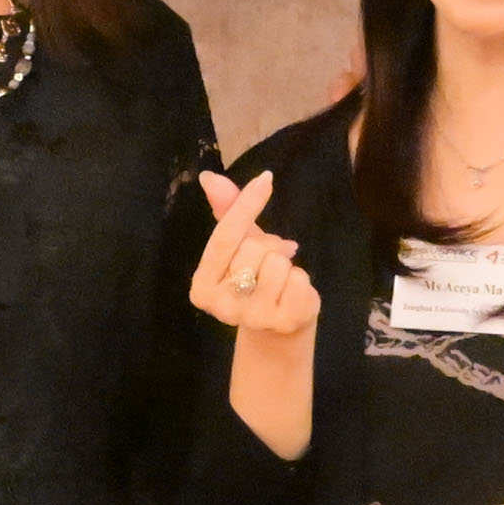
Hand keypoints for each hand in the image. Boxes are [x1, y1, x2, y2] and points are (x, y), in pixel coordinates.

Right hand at [183, 168, 319, 341]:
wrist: (278, 328)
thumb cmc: (256, 280)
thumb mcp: (239, 246)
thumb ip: (226, 212)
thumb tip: (209, 177)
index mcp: (202, 285)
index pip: (224, 237)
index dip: (245, 205)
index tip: (264, 179)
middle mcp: (221, 306)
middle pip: (253, 248)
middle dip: (268, 245)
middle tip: (269, 261)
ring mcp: (252, 318)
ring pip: (277, 262)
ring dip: (285, 264)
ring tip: (280, 279)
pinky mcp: (282, 322)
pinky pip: (298, 279)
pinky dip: (301, 280)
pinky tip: (292, 294)